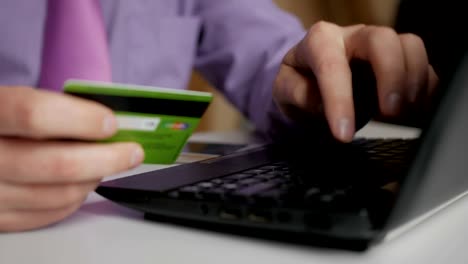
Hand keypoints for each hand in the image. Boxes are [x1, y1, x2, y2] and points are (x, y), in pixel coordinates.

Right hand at [0, 87, 143, 231]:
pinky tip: (85, 181)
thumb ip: (56, 108)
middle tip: (132, 151)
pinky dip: (77, 198)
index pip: (34, 114)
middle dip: (108, 158)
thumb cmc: (2, 121)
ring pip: (60, 194)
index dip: (81, 119)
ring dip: (95, 178)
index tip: (111, 123)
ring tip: (109, 164)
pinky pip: (50, 214)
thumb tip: (108, 123)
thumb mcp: (15, 100)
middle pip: (59, 165)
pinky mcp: (0, 218)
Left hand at [274, 21, 438, 141]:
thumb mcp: (284, 90)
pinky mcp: (400, 59)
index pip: (332, 66)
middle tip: (389, 112)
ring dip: (413, 81)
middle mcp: (353, 36)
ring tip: (402, 113)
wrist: (313, 78)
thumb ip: (297, 94)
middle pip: (382, 40)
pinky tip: (415, 109)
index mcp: (320, 41)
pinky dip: (426, 88)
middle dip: (390, 76)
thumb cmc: (300, 82)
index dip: (340, 101)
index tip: (342, 134)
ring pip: (410, 46)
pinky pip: (423, 66)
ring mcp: (380, 46)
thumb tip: (320, 104)